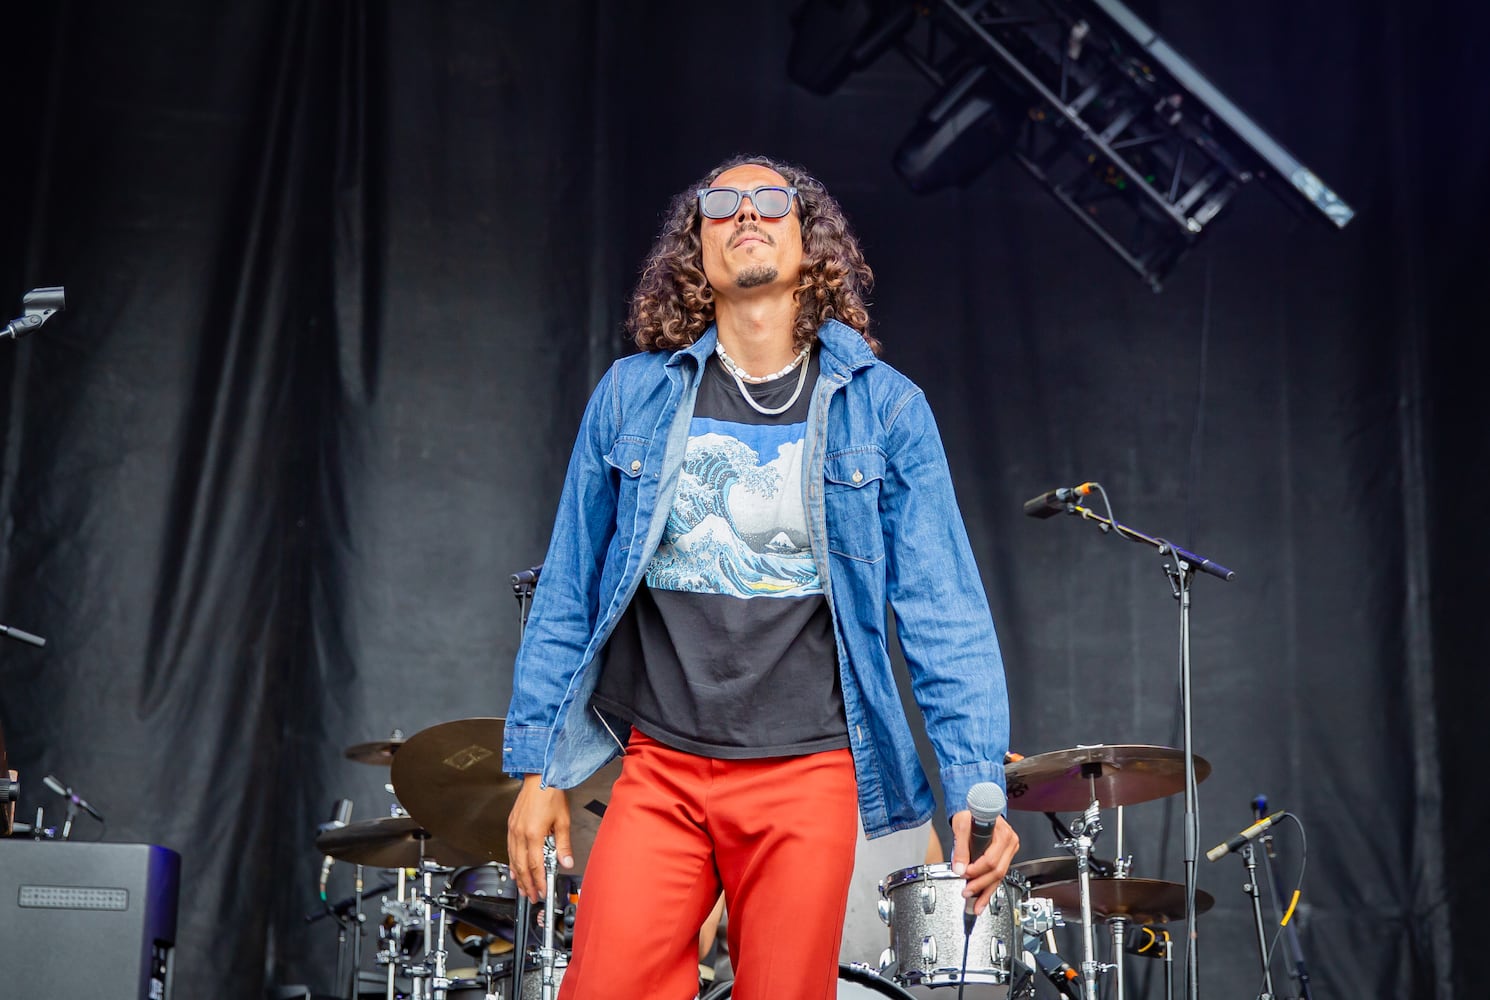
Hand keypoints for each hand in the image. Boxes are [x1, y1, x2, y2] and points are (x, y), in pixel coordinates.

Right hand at [507, 775, 573, 901]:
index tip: (542, 891)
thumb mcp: (563, 821)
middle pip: (521, 866)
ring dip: (518, 876)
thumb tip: (567, 862)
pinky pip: (509, 849)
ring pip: (513, 859)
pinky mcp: (511, 825)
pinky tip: (514, 869)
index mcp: (533, 833)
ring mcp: (513, 829)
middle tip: (532, 896)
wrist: (540, 775)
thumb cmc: (551, 793)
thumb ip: (564, 845)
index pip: (535, 865)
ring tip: (523, 888)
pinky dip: (512, 862)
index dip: (539, 881)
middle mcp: (520, 833)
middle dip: (526, 884)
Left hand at [949, 810, 1018, 914]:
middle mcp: (1010, 843)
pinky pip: (998, 875)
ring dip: (986, 892)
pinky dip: (989, 888)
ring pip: (1000, 877)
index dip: (977, 870)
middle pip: (998, 871)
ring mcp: (1009, 851)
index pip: (991, 860)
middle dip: (981, 885)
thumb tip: (959, 869)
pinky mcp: (1004, 857)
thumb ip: (960, 848)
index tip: (964, 874)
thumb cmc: (971, 813)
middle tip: (967, 893)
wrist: (977, 807)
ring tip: (976, 905)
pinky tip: (982, 899)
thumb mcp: (962, 826)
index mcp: (1003, 834)